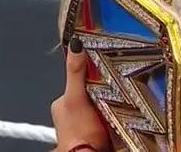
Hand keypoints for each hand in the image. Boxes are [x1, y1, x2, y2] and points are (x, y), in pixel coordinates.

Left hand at [51, 37, 109, 151]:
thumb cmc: (79, 133)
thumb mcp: (76, 97)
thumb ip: (76, 72)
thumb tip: (74, 44)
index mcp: (61, 103)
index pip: (79, 82)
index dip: (94, 77)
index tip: (108, 72)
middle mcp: (68, 114)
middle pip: (90, 95)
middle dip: (103, 94)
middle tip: (116, 94)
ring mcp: (82, 126)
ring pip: (99, 108)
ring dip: (109, 108)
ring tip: (119, 108)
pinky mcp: (95, 136)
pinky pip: (106, 122)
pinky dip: (112, 120)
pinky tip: (117, 121)